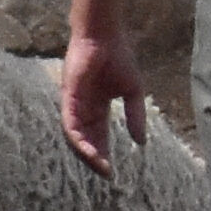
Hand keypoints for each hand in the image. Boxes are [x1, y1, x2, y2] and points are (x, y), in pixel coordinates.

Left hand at [56, 26, 141, 172]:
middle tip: (107, 175)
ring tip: (101, 167)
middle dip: (96, 159)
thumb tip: (141, 143)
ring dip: (87, 154)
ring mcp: (74, 105)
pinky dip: (79, 140)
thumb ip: (136, 116)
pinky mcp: (69, 98)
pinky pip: (70, 125)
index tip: (113, 172)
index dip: (105, 154)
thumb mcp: (133, 92)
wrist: (105, 36)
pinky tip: (90, 151)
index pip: (98, 137)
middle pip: (86, 141)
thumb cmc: (119, 57)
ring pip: (76, 138)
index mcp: (97, 108)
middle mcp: (82, 109)